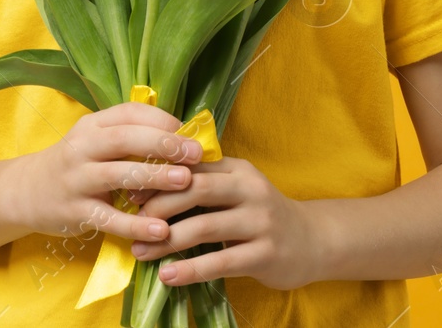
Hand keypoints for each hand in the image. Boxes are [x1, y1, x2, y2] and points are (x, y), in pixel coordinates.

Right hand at [5, 101, 204, 245]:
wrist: (24, 192)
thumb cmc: (74, 164)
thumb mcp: (94, 140)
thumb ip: (129, 134)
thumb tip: (181, 135)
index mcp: (92, 125)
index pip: (130, 113)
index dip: (163, 120)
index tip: (190, 132)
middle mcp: (82, 148)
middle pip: (126, 138)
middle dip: (164, 144)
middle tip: (196, 153)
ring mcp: (77, 180)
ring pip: (119, 175)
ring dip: (155, 177)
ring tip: (185, 181)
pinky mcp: (76, 212)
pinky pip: (109, 219)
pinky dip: (137, 225)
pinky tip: (161, 230)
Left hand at [127, 155, 316, 290]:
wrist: (312, 241)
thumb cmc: (260, 215)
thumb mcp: (236, 189)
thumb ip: (202, 183)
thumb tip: (145, 187)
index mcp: (237, 168)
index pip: (192, 166)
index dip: (157, 178)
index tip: (129, 192)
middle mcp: (250, 189)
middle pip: (195, 189)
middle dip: (158, 206)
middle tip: (131, 223)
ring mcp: (260, 221)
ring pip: (204, 227)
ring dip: (167, 241)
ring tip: (140, 252)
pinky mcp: (265, 253)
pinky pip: (221, 262)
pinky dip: (190, 269)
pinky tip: (167, 276)